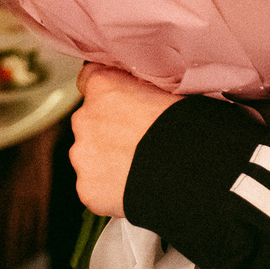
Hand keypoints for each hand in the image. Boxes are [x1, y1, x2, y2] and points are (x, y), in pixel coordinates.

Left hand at [0, 126, 55, 268]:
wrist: (32, 145)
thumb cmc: (11, 163)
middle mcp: (12, 200)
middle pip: (10, 234)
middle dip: (7, 254)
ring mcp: (29, 199)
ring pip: (25, 231)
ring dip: (23, 250)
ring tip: (21, 266)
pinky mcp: (43, 198)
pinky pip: (40, 222)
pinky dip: (39, 237)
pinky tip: (37, 249)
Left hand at [68, 64, 178, 216]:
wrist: (187, 173)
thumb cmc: (186, 128)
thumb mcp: (166, 90)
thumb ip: (141, 89)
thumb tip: (142, 94)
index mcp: (102, 85)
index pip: (89, 78)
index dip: (108, 93)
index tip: (122, 104)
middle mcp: (84, 116)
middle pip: (90, 121)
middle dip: (109, 130)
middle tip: (139, 142)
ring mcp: (82, 154)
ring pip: (90, 155)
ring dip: (107, 160)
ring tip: (139, 170)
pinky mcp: (86, 187)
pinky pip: (94, 186)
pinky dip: (109, 189)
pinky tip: (133, 189)